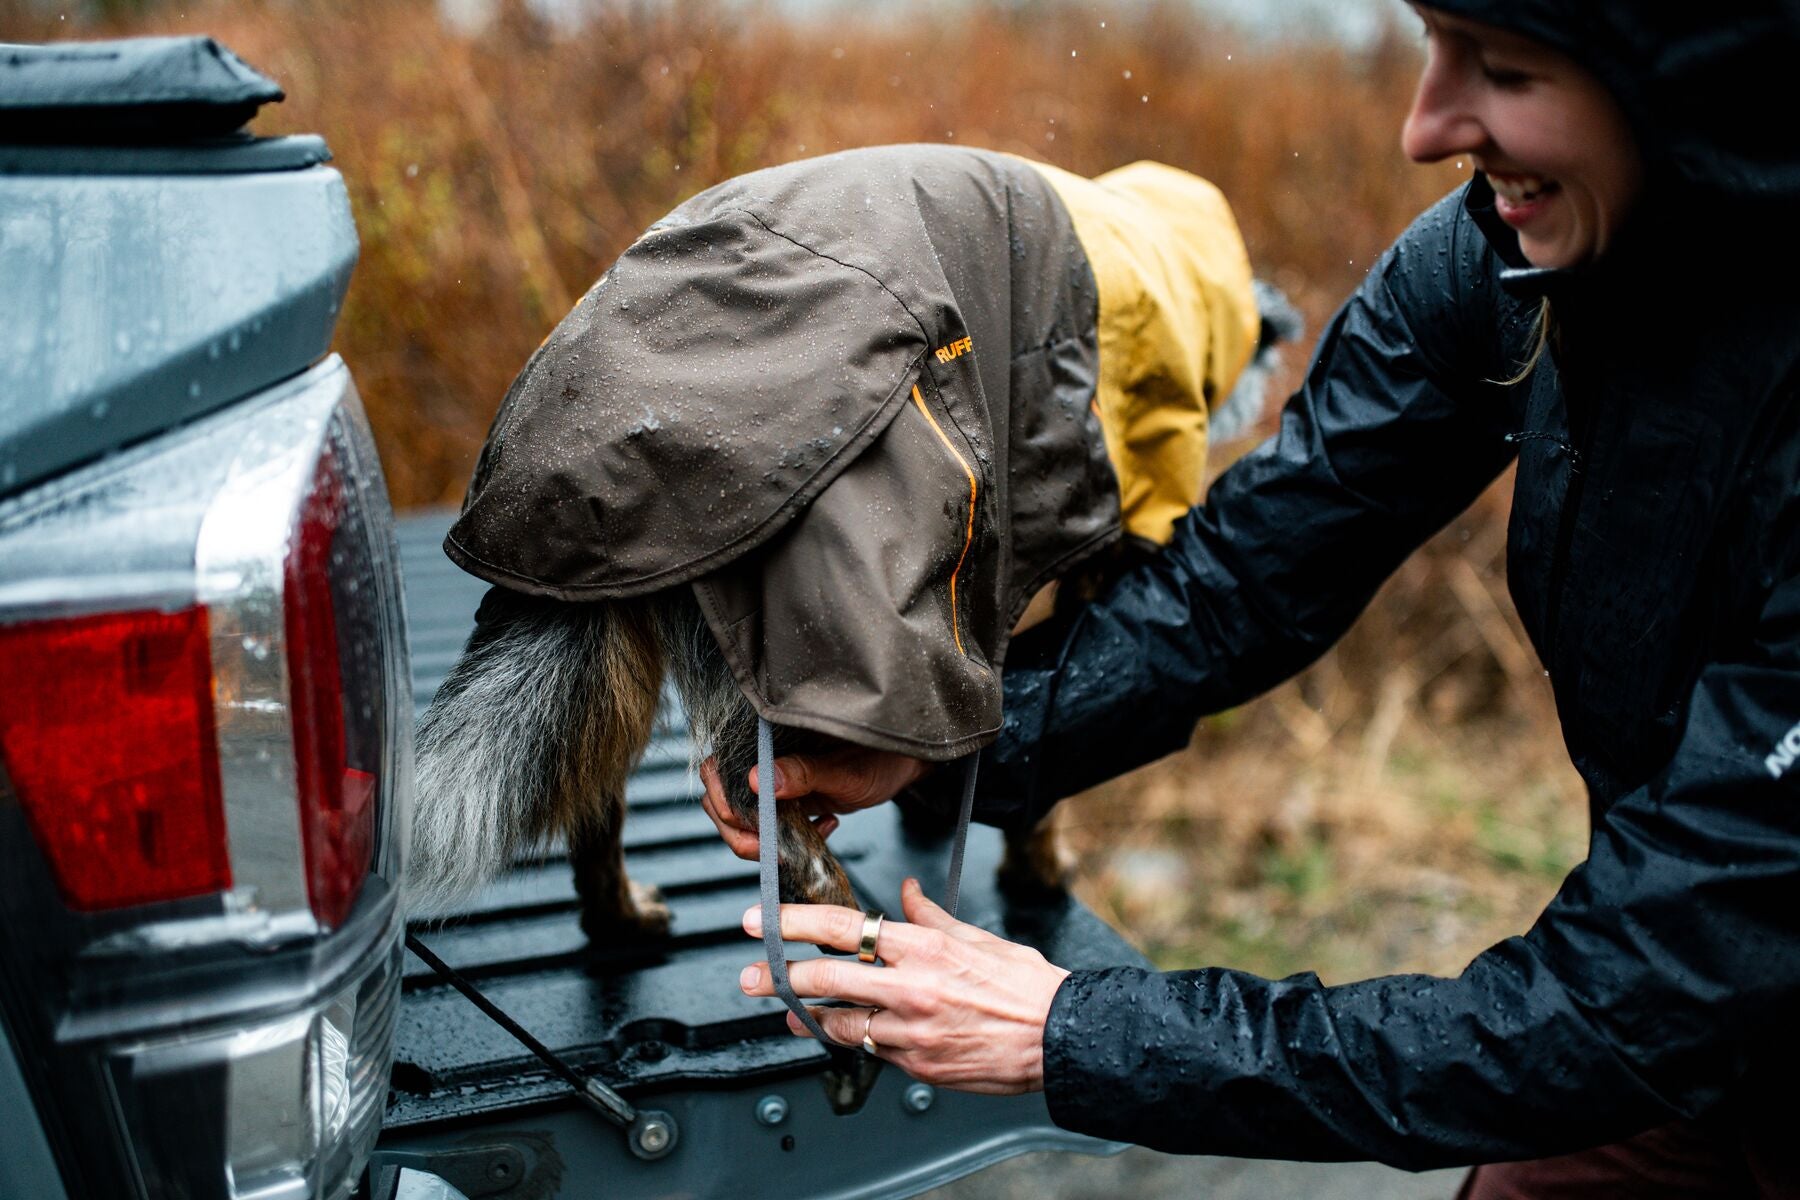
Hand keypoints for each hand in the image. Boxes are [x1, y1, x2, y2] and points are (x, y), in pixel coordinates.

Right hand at [699, 747, 930, 860]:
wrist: (902, 765)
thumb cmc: (879, 755)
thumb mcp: (844, 768)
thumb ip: (804, 773)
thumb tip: (759, 780)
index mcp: (766, 739)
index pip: (716, 770)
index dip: (723, 802)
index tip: (751, 826)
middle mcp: (760, 760)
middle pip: (720, 802)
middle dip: (742, 832)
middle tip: (776, 848)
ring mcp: (771, 784)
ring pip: (739, 821)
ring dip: (764, 841)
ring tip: (805, 837)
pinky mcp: (785, 803)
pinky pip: (767, 829)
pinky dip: (785, 842)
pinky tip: (823, 828)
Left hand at [737, 877, 1070, 1093]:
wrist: (1060, 1037)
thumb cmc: (1024, 986)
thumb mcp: (977, 937)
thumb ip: (931, 917)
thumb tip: (908, 890)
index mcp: (923, 947)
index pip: (842, 927)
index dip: (792, 924)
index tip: (759, 921)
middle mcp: (910, 987)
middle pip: (824, 978)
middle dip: (777, 977)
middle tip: (748, 977)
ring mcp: (910, 1031)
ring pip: (839, 1022)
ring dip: (810, 1016)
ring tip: (791, 1011)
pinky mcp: (917, 1064)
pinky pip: (871, 1049)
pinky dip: (856, 1038)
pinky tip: (845, 1031)